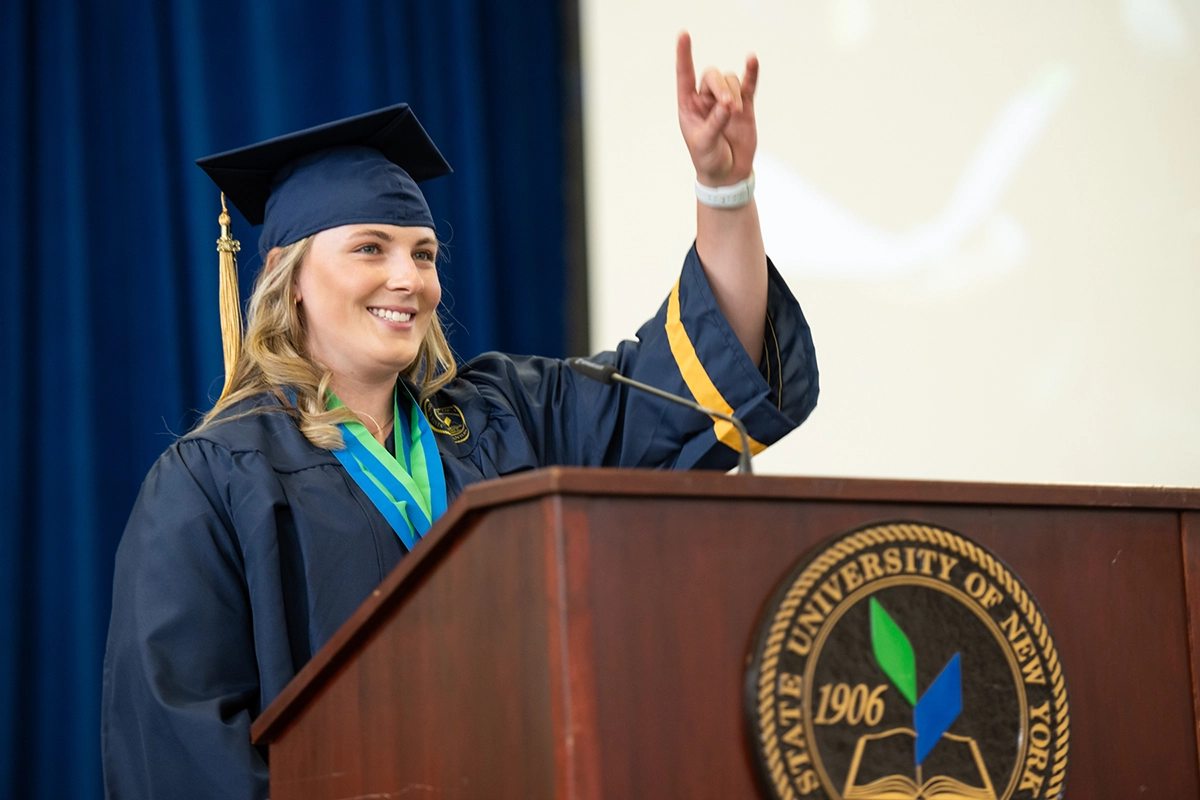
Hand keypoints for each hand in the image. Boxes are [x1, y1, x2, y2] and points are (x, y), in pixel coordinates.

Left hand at [676, 31, 758, 187]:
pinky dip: (751, 73)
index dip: (684, 56)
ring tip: (735, 112)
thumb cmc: (709, 160)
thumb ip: (715, 124)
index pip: (684, 76)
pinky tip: (752, 60)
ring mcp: (726, 101)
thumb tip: (727, 105)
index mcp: (689, 106)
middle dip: (721, 88)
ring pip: (730, 80)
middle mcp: (706, 99)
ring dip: (734, 92)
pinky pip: (748, 85)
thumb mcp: (705, 145)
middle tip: (728, 107)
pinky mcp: (745, 106)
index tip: (684, 35)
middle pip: (713, 77)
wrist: (728, 175)